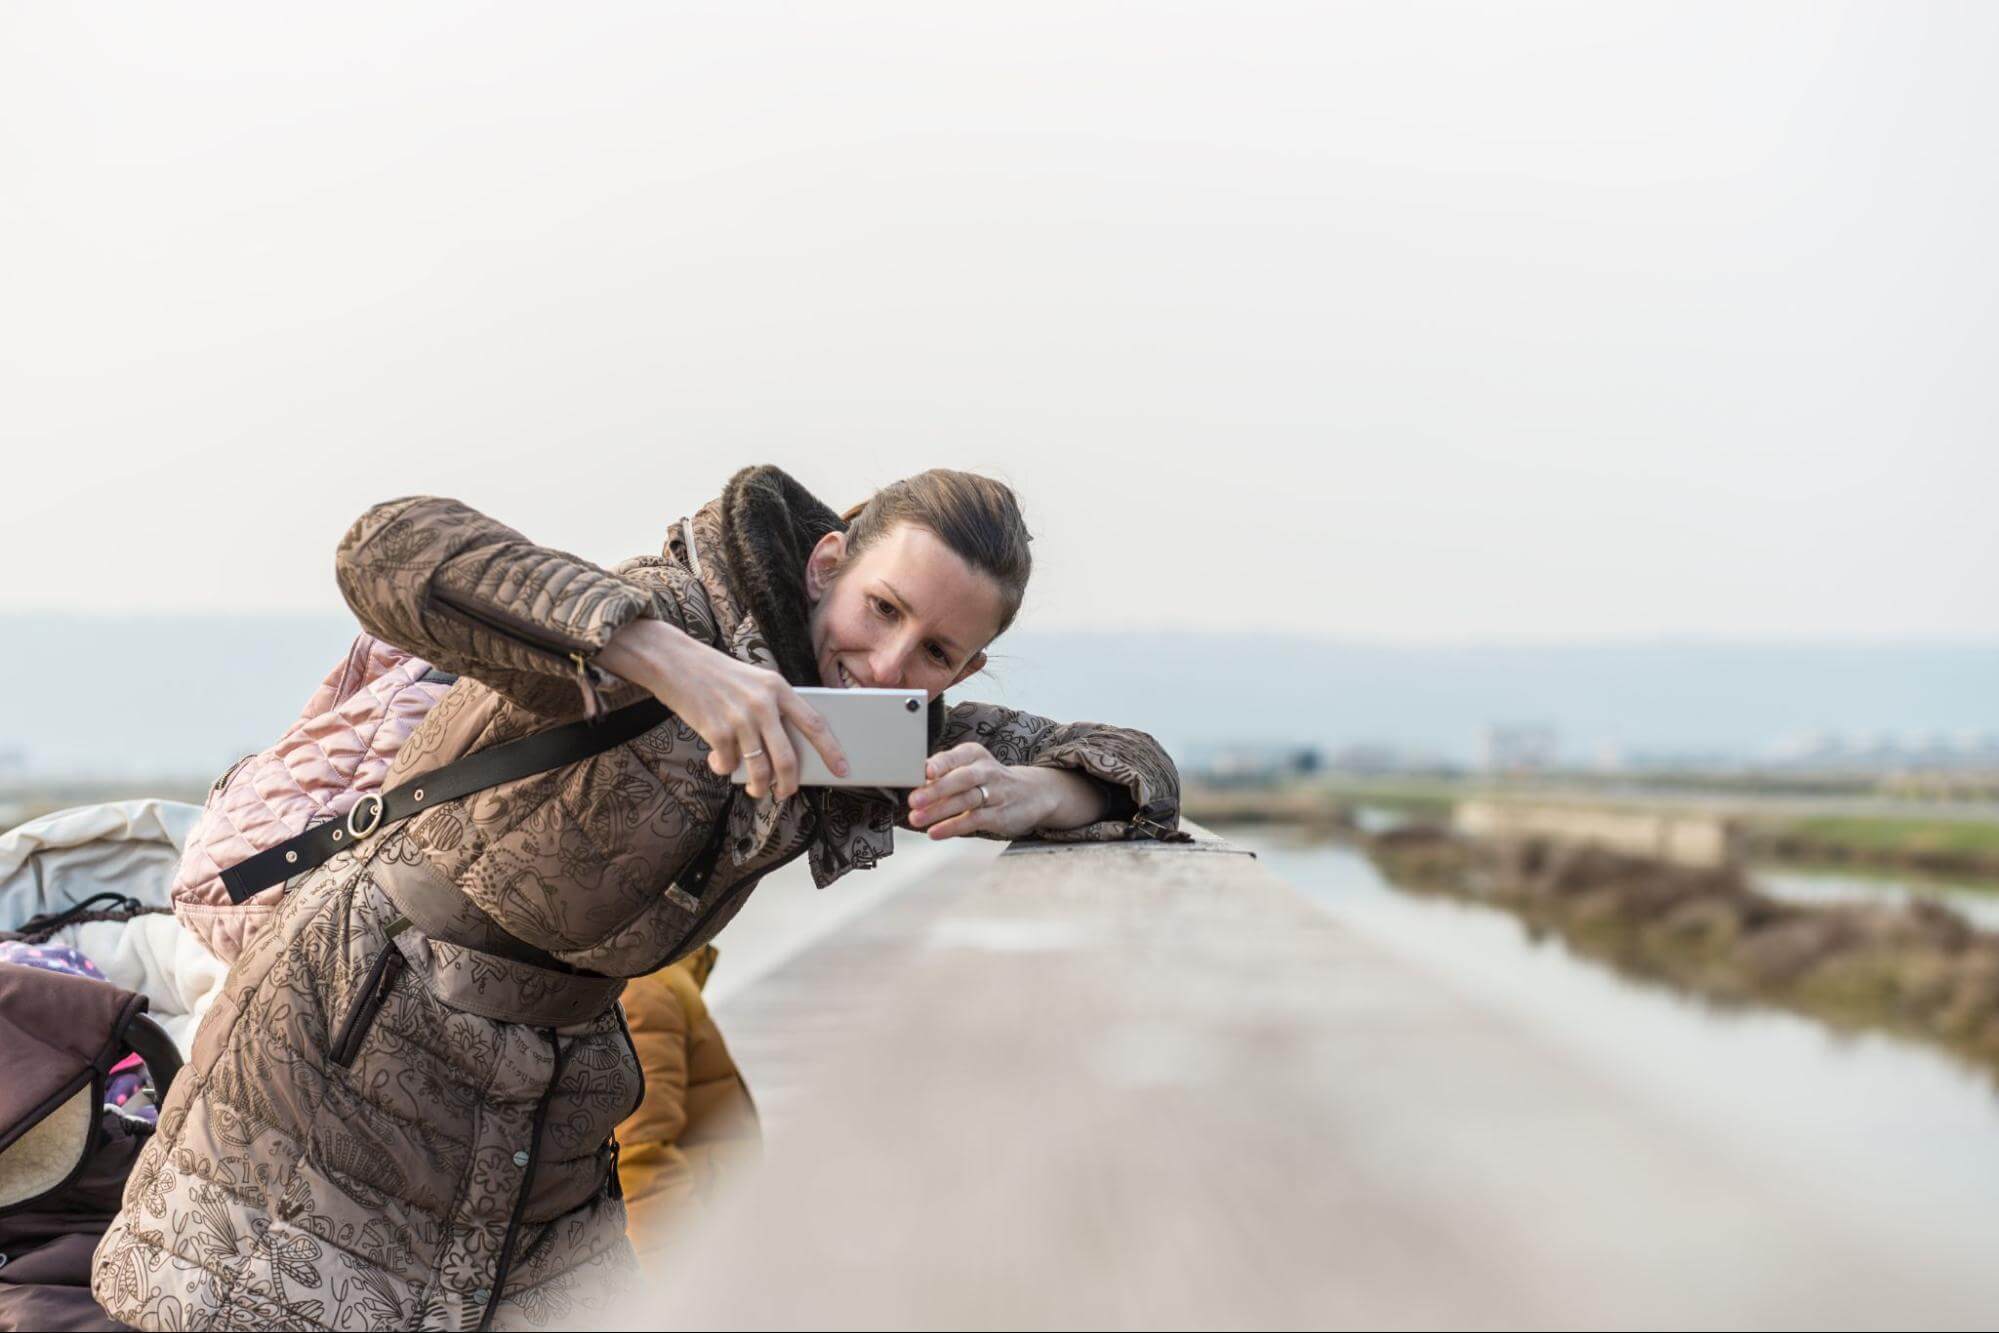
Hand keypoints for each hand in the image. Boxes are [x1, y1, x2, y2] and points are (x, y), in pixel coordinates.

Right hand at [598, 619, 847, 799]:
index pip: (814, 724)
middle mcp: (762, 705)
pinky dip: (725, 769)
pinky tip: (720, 763)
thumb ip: (772, 707)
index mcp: (778, 688)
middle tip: (786, 793)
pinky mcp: (716, 732)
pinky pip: (729, 764)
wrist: (675, 662)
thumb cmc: (718, 674)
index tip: (843, 769)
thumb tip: (785, 749)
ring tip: (756, 789)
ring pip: (759, 769)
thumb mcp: (754, 681)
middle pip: (787, 759)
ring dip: (758, 786)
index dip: (831, 750)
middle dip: (789, 784)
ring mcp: (739, 719)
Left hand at [907, 743, 1062, 839]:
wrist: (1033, 793)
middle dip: (937, 790)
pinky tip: (935, 832)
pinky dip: (953, 827)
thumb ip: (944, 772)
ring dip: (939, 811)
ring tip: (916, 818)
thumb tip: (911, 781)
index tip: (925, 771)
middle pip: (961, 779)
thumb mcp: (971, 766)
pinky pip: (973, 821)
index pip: (955, 757)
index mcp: (974, 755)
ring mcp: (995, 794)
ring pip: (966, 801)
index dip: (940, 764)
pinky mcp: (999, 815)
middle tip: (914, 800)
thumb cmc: (990, 779)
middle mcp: (986, 771)